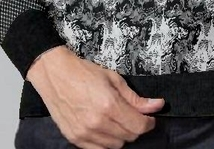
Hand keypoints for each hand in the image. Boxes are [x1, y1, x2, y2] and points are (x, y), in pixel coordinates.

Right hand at [26, 46, 164, 148]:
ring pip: (115, 146)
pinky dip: (106, 141)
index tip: (149, 118)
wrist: (55, 75)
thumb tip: (158, 105)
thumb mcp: (114, 79)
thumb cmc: (84, 73)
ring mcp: (85, 133)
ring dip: (120, 135)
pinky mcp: (75, 139)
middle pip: (128, 137)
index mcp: (109, 105)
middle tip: (131, 115)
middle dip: (134, 127)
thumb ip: (136, 98)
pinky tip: (104, 127)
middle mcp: (97, 123)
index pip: (138, 126)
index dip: (148, 123)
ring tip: (115, 119)